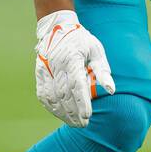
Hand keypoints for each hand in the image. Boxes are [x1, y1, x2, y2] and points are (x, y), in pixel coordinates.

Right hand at [35, 10, 114, 125]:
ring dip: (62, 113)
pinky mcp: (39, 73)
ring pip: (52, 96)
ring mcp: (45, 69)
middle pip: (64, 93)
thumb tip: (111, 90)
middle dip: (73, 112)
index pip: (76, 84)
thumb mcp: (96, 51)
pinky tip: (60, 114)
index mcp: (72, 57)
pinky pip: (43, 94)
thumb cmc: (82, 41)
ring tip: (73, 123)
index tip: (88, 116)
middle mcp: (56, 64)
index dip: (81, 102)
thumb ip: (103, 71)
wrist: (57, 27)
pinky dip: (51, 107)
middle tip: (83, 124)